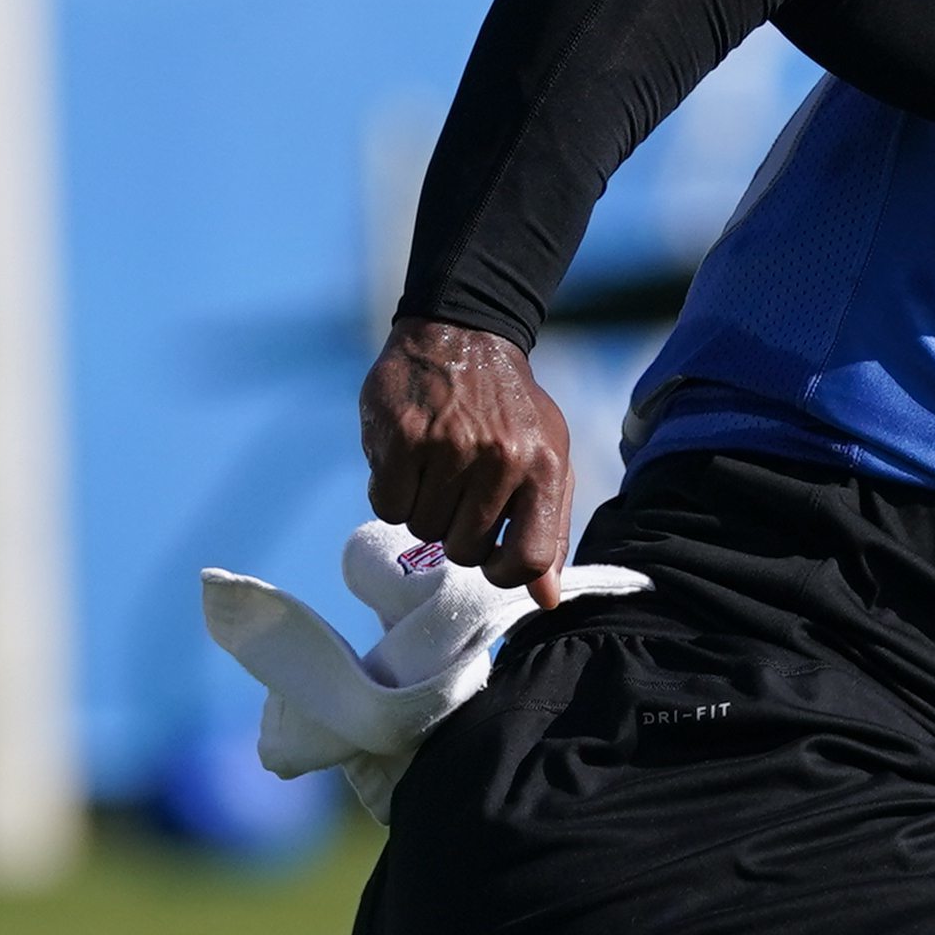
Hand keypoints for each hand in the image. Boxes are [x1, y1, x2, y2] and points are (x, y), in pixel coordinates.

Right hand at [358, 323, 572, 598]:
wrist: (462, 335)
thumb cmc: (510, 412)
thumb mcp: (547, 460)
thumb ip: (549, 530)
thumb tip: (547, 600)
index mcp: (544, 468)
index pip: (528, 560)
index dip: (505, 573)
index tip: (493, 557)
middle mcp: (500, 458)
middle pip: (465, 551)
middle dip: (457, 532)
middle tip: (459, 491)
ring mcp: (448, 446)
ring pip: (422, 530)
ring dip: (423, 510)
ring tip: (436, 468)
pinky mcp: (401, 436)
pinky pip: (386, 506)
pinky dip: (391, 493)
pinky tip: (407, 460)